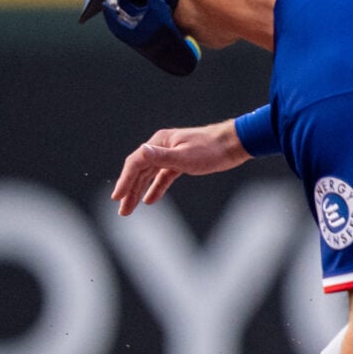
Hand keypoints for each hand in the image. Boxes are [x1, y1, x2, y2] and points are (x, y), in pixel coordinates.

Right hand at [110, 122, 247, 215]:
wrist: (235, 143)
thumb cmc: (212, 149)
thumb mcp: (186, 156)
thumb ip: (162, 156)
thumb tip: (141, 152)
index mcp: (159, 142)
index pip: (135, 163)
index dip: (125, 181)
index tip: (117, 197)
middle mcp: (161, 146)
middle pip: (139, 170)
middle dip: (130, 191)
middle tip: (122, 211)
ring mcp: (171, 154)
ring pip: (150, 175)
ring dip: (139, 191)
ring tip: (129, 209)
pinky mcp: (182, 162)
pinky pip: (163, 176)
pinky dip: (156, 188)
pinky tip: (149, 200)